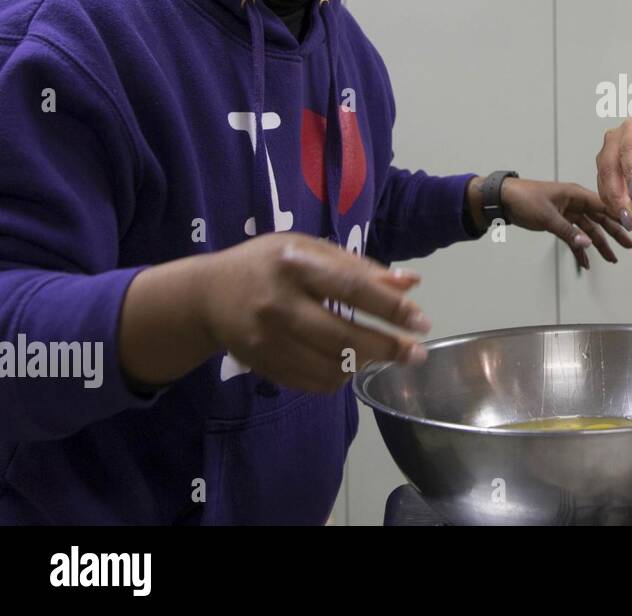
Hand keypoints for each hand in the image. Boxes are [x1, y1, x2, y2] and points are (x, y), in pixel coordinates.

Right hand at [196, 232, 429, 392]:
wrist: (207, 295)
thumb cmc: (270, 264)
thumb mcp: (311, 251)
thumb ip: (360, 268)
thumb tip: (411, 283)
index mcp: (296, 264)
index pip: (352, 288)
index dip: (391, 308)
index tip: (422, 322)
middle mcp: (279, 304)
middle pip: (343, 335)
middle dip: (387, 348)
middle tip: (416, 353)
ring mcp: (267, 339)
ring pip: (330, 365)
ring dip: (366, 364)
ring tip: (383, 356)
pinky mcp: (261, 365)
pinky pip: (312, 382)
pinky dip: (340, 377)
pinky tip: (352, 364)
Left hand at [500, 177, 631, 268]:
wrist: (503, 199)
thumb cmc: (525, 198)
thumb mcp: (548, 216)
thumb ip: (569, 232)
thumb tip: (587, 244)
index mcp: (576, 194)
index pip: (604, 206)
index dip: (621, 217)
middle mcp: (576, 202)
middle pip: (601, 220)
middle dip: (615, 233)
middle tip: (630, 246)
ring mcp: (568, 212)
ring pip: (589, 230)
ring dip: (599, 245)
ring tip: (612, 260)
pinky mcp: (560, 221)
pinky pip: (575, 236)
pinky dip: (580, 249)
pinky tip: (586, 262)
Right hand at [595, 117, 631, 226]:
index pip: (629, 149)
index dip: (631, 173)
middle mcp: (615, 137)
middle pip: (610, 166)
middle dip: (618, 194)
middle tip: (629, 214)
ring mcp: (605, 151)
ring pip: (603, 178)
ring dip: (613, 201)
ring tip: (628, 220)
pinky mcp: (601, 166)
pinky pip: (601, 186)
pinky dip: (611, 202)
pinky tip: (623, 215)